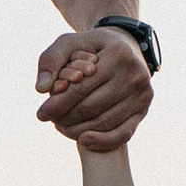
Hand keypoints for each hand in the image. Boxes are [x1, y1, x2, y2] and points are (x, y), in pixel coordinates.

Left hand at [35, 26, 152, 154]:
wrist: (124, 48)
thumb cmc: (91, 47)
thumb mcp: (68, 43)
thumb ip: (50, 61)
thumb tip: (41, 89)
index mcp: (118, 54)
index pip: (82, 87)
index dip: (58, 103)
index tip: (41, 114)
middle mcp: (135, 74)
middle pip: (92, 107)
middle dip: (66, 118)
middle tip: (52, 121)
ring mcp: (143, 93)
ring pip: (104, 122)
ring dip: (78, 130)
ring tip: (62, 127)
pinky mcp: (144, 109)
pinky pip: (123, 133)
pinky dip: (103, 141)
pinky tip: (83, 141)